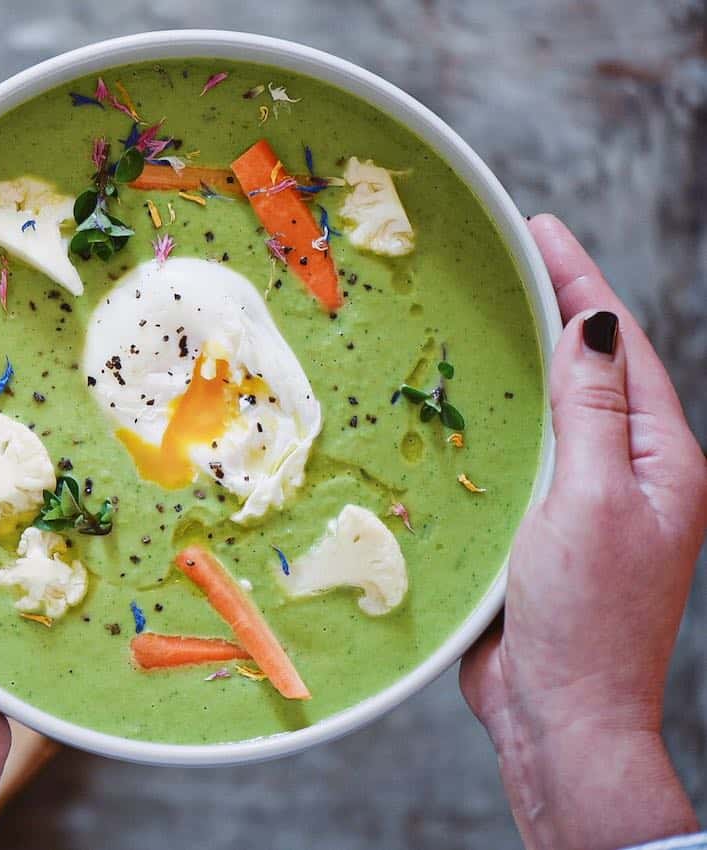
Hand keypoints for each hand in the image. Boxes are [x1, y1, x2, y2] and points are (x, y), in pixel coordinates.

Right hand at [461, 215, 706, 849]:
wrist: (560, 714)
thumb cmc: (585, 616)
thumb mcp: (591, 500)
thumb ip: (591, 410)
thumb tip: (592, 323)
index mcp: (659, 458)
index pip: (619, 345)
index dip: (582, 281)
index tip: (543, 229)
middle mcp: (630, 471)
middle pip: (594, 367)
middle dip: (561, 304)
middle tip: (516, 252)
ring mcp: (588, 500)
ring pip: (559, 407)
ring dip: (530, 356)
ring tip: (496, 307)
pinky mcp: (545, 528)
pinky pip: (527, 452)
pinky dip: (503, 415)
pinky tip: (473, 402)